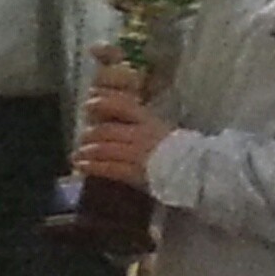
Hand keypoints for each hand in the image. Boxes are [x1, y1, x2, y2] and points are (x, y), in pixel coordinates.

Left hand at [75, 48, 170, 186]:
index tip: (89, 103)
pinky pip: (108, 168)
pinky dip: (92, 166)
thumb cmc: (180, 150)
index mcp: (148, 120)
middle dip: (89, 135)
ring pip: (103, 148)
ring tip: (78, 155)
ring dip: (87, 151)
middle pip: (106, 130)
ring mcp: (137, 153)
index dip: (102, 103)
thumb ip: (142, 121)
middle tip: (82, 138)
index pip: (122, 105)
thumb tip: (123, 115)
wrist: (196, 170)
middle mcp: (140, 134)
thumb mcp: (162, 128)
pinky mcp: (135, 172)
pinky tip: (82, 166)